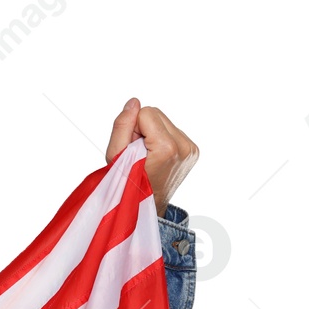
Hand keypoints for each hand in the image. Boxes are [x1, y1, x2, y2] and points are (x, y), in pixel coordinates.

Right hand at [105, 97, 198, 216]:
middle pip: (157, 114)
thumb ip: (122, 126)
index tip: (131, 149)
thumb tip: (134, 102)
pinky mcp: (193, 150)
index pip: (146, 112)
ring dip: (152, 133)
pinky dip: (161, 139)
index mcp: (167, 148)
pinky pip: (172, 131)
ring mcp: (191, 149)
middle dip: (143, 128)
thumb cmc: (127, 184)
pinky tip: (156, 156)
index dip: (132, 128)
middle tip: (137, 152)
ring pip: (164, 121)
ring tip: (147, 155)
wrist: (148, 206)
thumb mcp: (115, 155)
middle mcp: (184, 146)